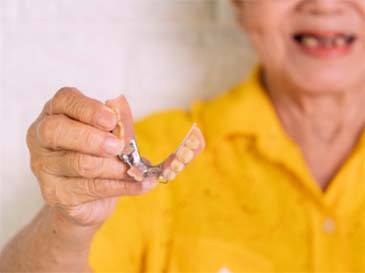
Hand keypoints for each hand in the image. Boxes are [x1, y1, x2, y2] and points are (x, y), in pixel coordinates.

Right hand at [26, 88, 156, 226]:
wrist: (88, 199)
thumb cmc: (99, 156)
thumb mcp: (112, 134)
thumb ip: (117, 119)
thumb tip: (120, 102)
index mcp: (56, 113)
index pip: (64, 101)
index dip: (88, 109)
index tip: (111, 119)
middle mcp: (42, 138)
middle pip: (57, 132)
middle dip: (93, 139)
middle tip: (117, 146)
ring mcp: (44, 167)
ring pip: (79, 163)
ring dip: (114, 167)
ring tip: (136, 169)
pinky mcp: (56, 194)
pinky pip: (91, 188)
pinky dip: (123, 186)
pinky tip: (142, 183)